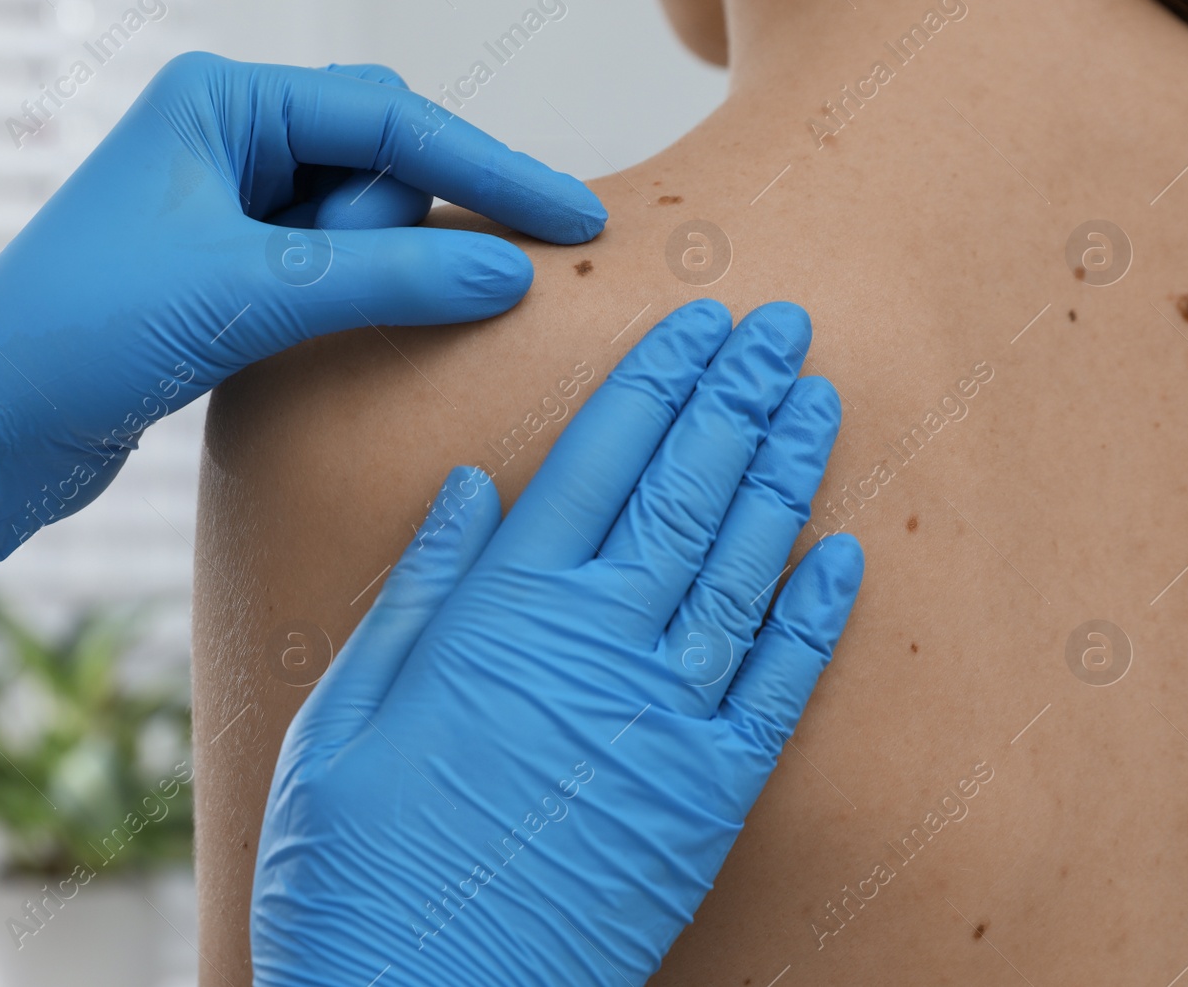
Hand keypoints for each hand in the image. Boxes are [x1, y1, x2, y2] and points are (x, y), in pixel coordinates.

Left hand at [0, 54, 605, 636]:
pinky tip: (319, 342)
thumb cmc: (80, 333)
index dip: (491, 167)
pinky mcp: (225, 274)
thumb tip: (508, 272)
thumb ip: (388, 279)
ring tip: (290, 326)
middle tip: (356, 293)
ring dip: (367, 279)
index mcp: (220, 101)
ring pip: (356, 228)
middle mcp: (225, 139)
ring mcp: (225, 208)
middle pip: (377, 166)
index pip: (390, 118)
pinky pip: (324, 275)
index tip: (573, 217)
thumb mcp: (247, 294)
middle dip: (399, 233)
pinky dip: (345, 305)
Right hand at [252, 300, 863, 985]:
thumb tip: (475, 486)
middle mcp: (594, 649)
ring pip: (741, 568)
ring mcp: (661, 723)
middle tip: (782, 323)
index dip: (652, 381)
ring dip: (786, 474)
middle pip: (683, 492)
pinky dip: (815, 613)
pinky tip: (845, 548)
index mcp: (499, 616)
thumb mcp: (342, 716)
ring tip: (818, 395)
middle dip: (736, 396)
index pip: (596, 462)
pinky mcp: (705, 800)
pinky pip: (778, 687)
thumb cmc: (352, 868)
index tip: (695, 320)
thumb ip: (419, 592)